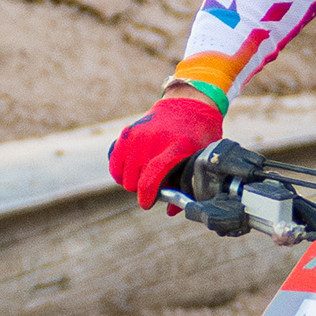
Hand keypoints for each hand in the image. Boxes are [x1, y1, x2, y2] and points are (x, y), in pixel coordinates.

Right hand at [108, 89, 223, 208]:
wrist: (188, 104)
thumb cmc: (199, 136)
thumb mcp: (202, 158)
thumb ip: (189, 185)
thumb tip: (171, 211)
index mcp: (176, 147)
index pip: (152, 177)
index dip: (147, 196)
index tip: (147, 203)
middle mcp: (153, 141)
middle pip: (135, 180)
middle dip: (142, 191)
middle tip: (153, 189)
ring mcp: (138, 136)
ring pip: (122, 175)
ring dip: (131, 182)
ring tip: (143, 180)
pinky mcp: (127, 133)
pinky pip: (113, 161)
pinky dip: (118, 171)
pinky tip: (129, 173)